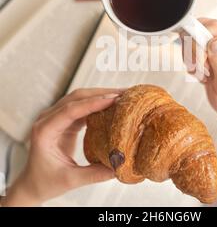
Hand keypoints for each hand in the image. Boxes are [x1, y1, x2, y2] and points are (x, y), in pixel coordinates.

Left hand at [1, 88, 122, 206]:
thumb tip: (120, 166)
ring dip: (101, 95)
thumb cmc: (46, 182)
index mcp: (44, 131)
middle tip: (124, 94)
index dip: (93, 103)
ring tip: (122, 96)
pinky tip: (112, 105)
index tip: (113, 99)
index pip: (70, 110)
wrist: (33, 183)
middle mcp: (48, 118)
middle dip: (101, 94)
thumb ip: (95, 173)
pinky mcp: (64, 119)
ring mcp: (56, 116)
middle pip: (76, 97)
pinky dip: (97, 103)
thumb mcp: (71, 180)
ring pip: (80, 98)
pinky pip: (82, 106)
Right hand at [181, 18, 216, 144]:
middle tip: (199, 69)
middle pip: (202, 28)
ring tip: (202, 73)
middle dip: (194, 50)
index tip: (199, 61)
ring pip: (195, 36)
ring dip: (192, 57)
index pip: (215, 28)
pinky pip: (194, 45)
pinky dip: (192, 60)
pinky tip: (201, 73)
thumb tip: (214, 41)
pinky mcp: (213, 49)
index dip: (200, 41)